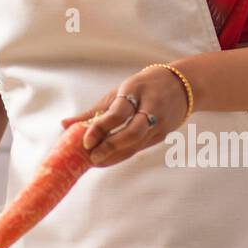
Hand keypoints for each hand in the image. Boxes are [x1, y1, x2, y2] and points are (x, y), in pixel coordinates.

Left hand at [60, 65, 189, 166]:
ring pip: (137, 144)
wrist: (182, 86)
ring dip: (116, 155)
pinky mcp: (163, 134)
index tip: (86, 141)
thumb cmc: (142, 87)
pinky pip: (141, 147)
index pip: (118, 112)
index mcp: (136, 90)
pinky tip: (109, 160)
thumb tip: (64, 124)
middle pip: (132, 132)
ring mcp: (160, 123)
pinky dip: (124, 155)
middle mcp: (150, 107)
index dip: (101, 128)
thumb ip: (93, 111)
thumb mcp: (118, 92)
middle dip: (110, 147)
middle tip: (92, 157)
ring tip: (96, 162)